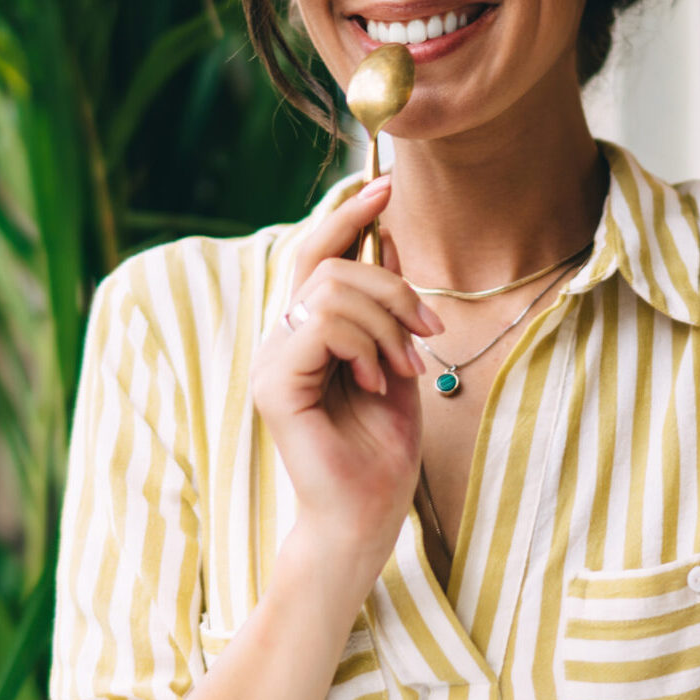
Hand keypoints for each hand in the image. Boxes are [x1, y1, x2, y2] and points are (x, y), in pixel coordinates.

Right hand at [251, 174, 444, 571]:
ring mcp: (272, 359)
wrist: (367, 515)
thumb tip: (388, 235)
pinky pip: (323, 324)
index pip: (317, 251)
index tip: (388, 184)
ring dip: (387, 323)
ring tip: (406, 369)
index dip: (349, 212)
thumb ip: (388, 303)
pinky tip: (377, 380)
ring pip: (331, 290)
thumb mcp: (398, 358)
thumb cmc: (381, 449)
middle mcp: (280, 337)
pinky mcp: (275, 384)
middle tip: (427, 332)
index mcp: (306, 329)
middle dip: (391, 285)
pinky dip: (365, 344)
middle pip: (327, 261)